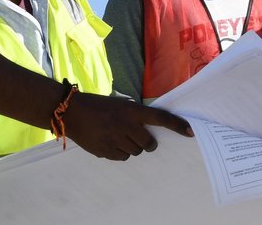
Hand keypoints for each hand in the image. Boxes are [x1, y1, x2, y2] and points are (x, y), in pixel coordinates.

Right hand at [63, 92, 192, 160]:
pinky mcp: (105, 151)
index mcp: (131, 110)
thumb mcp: (120, 104)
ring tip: (119, 137)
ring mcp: (115, 139)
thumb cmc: (99, 106)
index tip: (190, 132)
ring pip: (135, 152)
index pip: (160, 118)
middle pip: (148, 143)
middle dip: (148, 143)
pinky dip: (120, 153)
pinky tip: (111, 143)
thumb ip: (135, 115)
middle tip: (140, 138)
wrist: (72, 112)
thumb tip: (150, 129)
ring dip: (132, 147)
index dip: (176, 125)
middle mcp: (126, 125)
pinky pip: (122, 158)